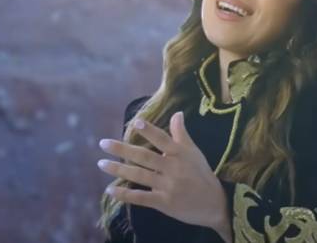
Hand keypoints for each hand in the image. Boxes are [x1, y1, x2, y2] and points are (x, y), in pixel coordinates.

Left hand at [97, 112, 229, 234]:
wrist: (214, 203)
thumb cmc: (202, 174)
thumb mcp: (194, 152)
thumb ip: (181, 134)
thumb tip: (177, 113)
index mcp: (180, 154)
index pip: (162, 139)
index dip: (149, 131)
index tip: (136, 122)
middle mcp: (173, 168)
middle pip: (144, 156)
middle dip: (122, 149)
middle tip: (103, 143)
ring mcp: (168, 186)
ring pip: (139, 175)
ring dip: (119, 169)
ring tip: (101, 164)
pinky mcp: (164, 203)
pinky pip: (141, 197)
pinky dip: (125, 194)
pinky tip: (110, 189)